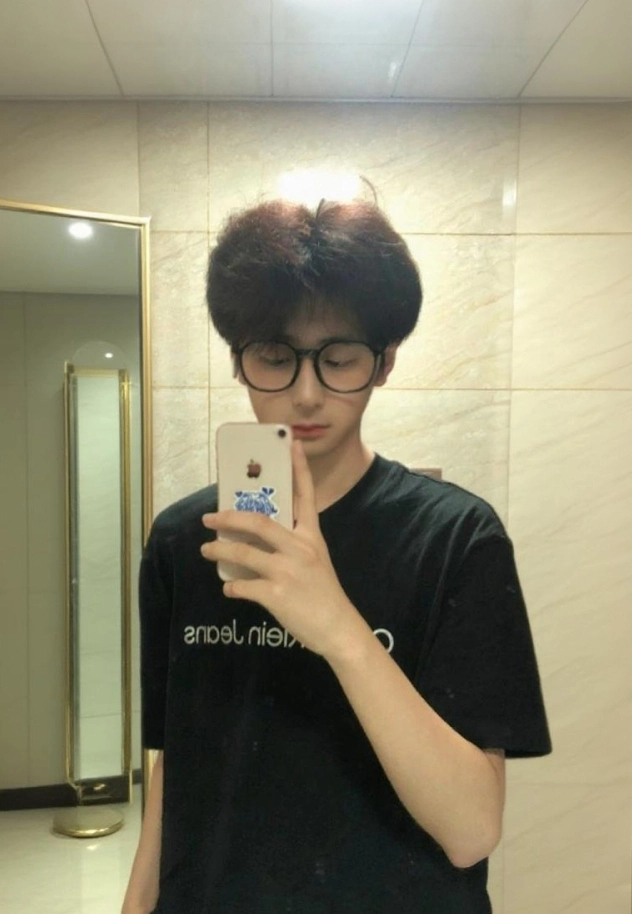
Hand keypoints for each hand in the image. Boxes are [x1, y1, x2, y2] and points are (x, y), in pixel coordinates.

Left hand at [200, 441, 366, 658]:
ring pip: (243, 553)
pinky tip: (229, 588)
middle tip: (209, 517)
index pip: (305, 495)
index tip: (291, 444)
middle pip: (258, 522)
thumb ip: (293, 545)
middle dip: (228, 518)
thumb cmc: (325, 594)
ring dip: (219, 550)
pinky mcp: (276, 595)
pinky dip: (232, 587)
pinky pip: (243, 586)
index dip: (298, 468)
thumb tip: (257, 539)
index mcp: (312, 537)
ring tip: (206, 550)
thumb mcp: (316, 560)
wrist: (338, 628)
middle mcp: (300, 549)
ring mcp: (287, 572)